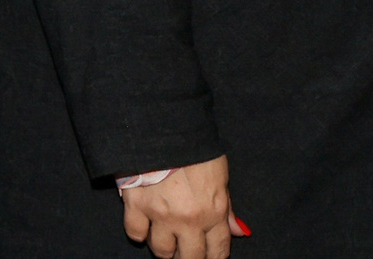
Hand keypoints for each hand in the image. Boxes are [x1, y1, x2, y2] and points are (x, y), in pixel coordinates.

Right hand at [121, 156, 235, 257]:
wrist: (163, 126)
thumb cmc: (195, 147)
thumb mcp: (220, 175)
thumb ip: (227, 207)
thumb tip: (237, 232)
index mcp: (213, 212)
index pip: (217, 251)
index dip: (213, 258)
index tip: (207, 256)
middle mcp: (189, 220)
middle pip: (190, 257)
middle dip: (188, 256)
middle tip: (184, 250)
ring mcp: (161, 214)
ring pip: (161, 250)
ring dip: (164, 248)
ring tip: (164, 238)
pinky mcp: (136, 204)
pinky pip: (134, 232)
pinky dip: (138, 231)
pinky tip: (143, 225)